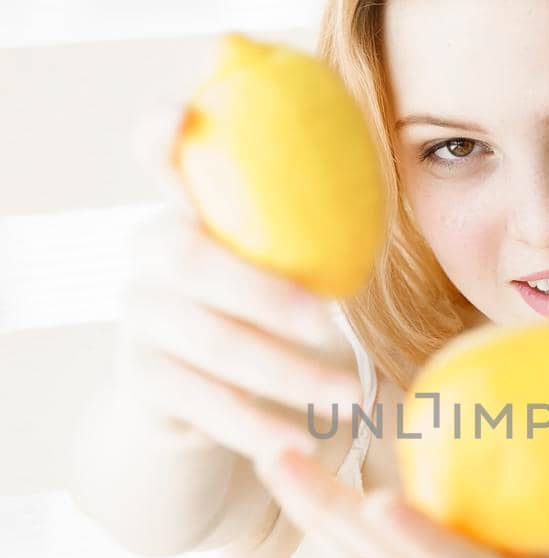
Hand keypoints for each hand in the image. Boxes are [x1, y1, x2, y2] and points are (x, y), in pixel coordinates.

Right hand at [117, 101, 363, 463]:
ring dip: (287, 374)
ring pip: (209, 342)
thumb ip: (318, 212)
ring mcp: (140, 318)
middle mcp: (148, 253)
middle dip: (264, 291)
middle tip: (334, 323)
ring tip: (351, 399)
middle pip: (190, 259)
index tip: (183, 114)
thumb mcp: (290, 255)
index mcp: (185, 205)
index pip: (155, 150)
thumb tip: (400, 151)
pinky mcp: (145, 383)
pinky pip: (204, 404)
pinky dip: (258, 425)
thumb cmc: (271, 306)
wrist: (203, 398)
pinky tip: (303, 443)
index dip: (160, 132)